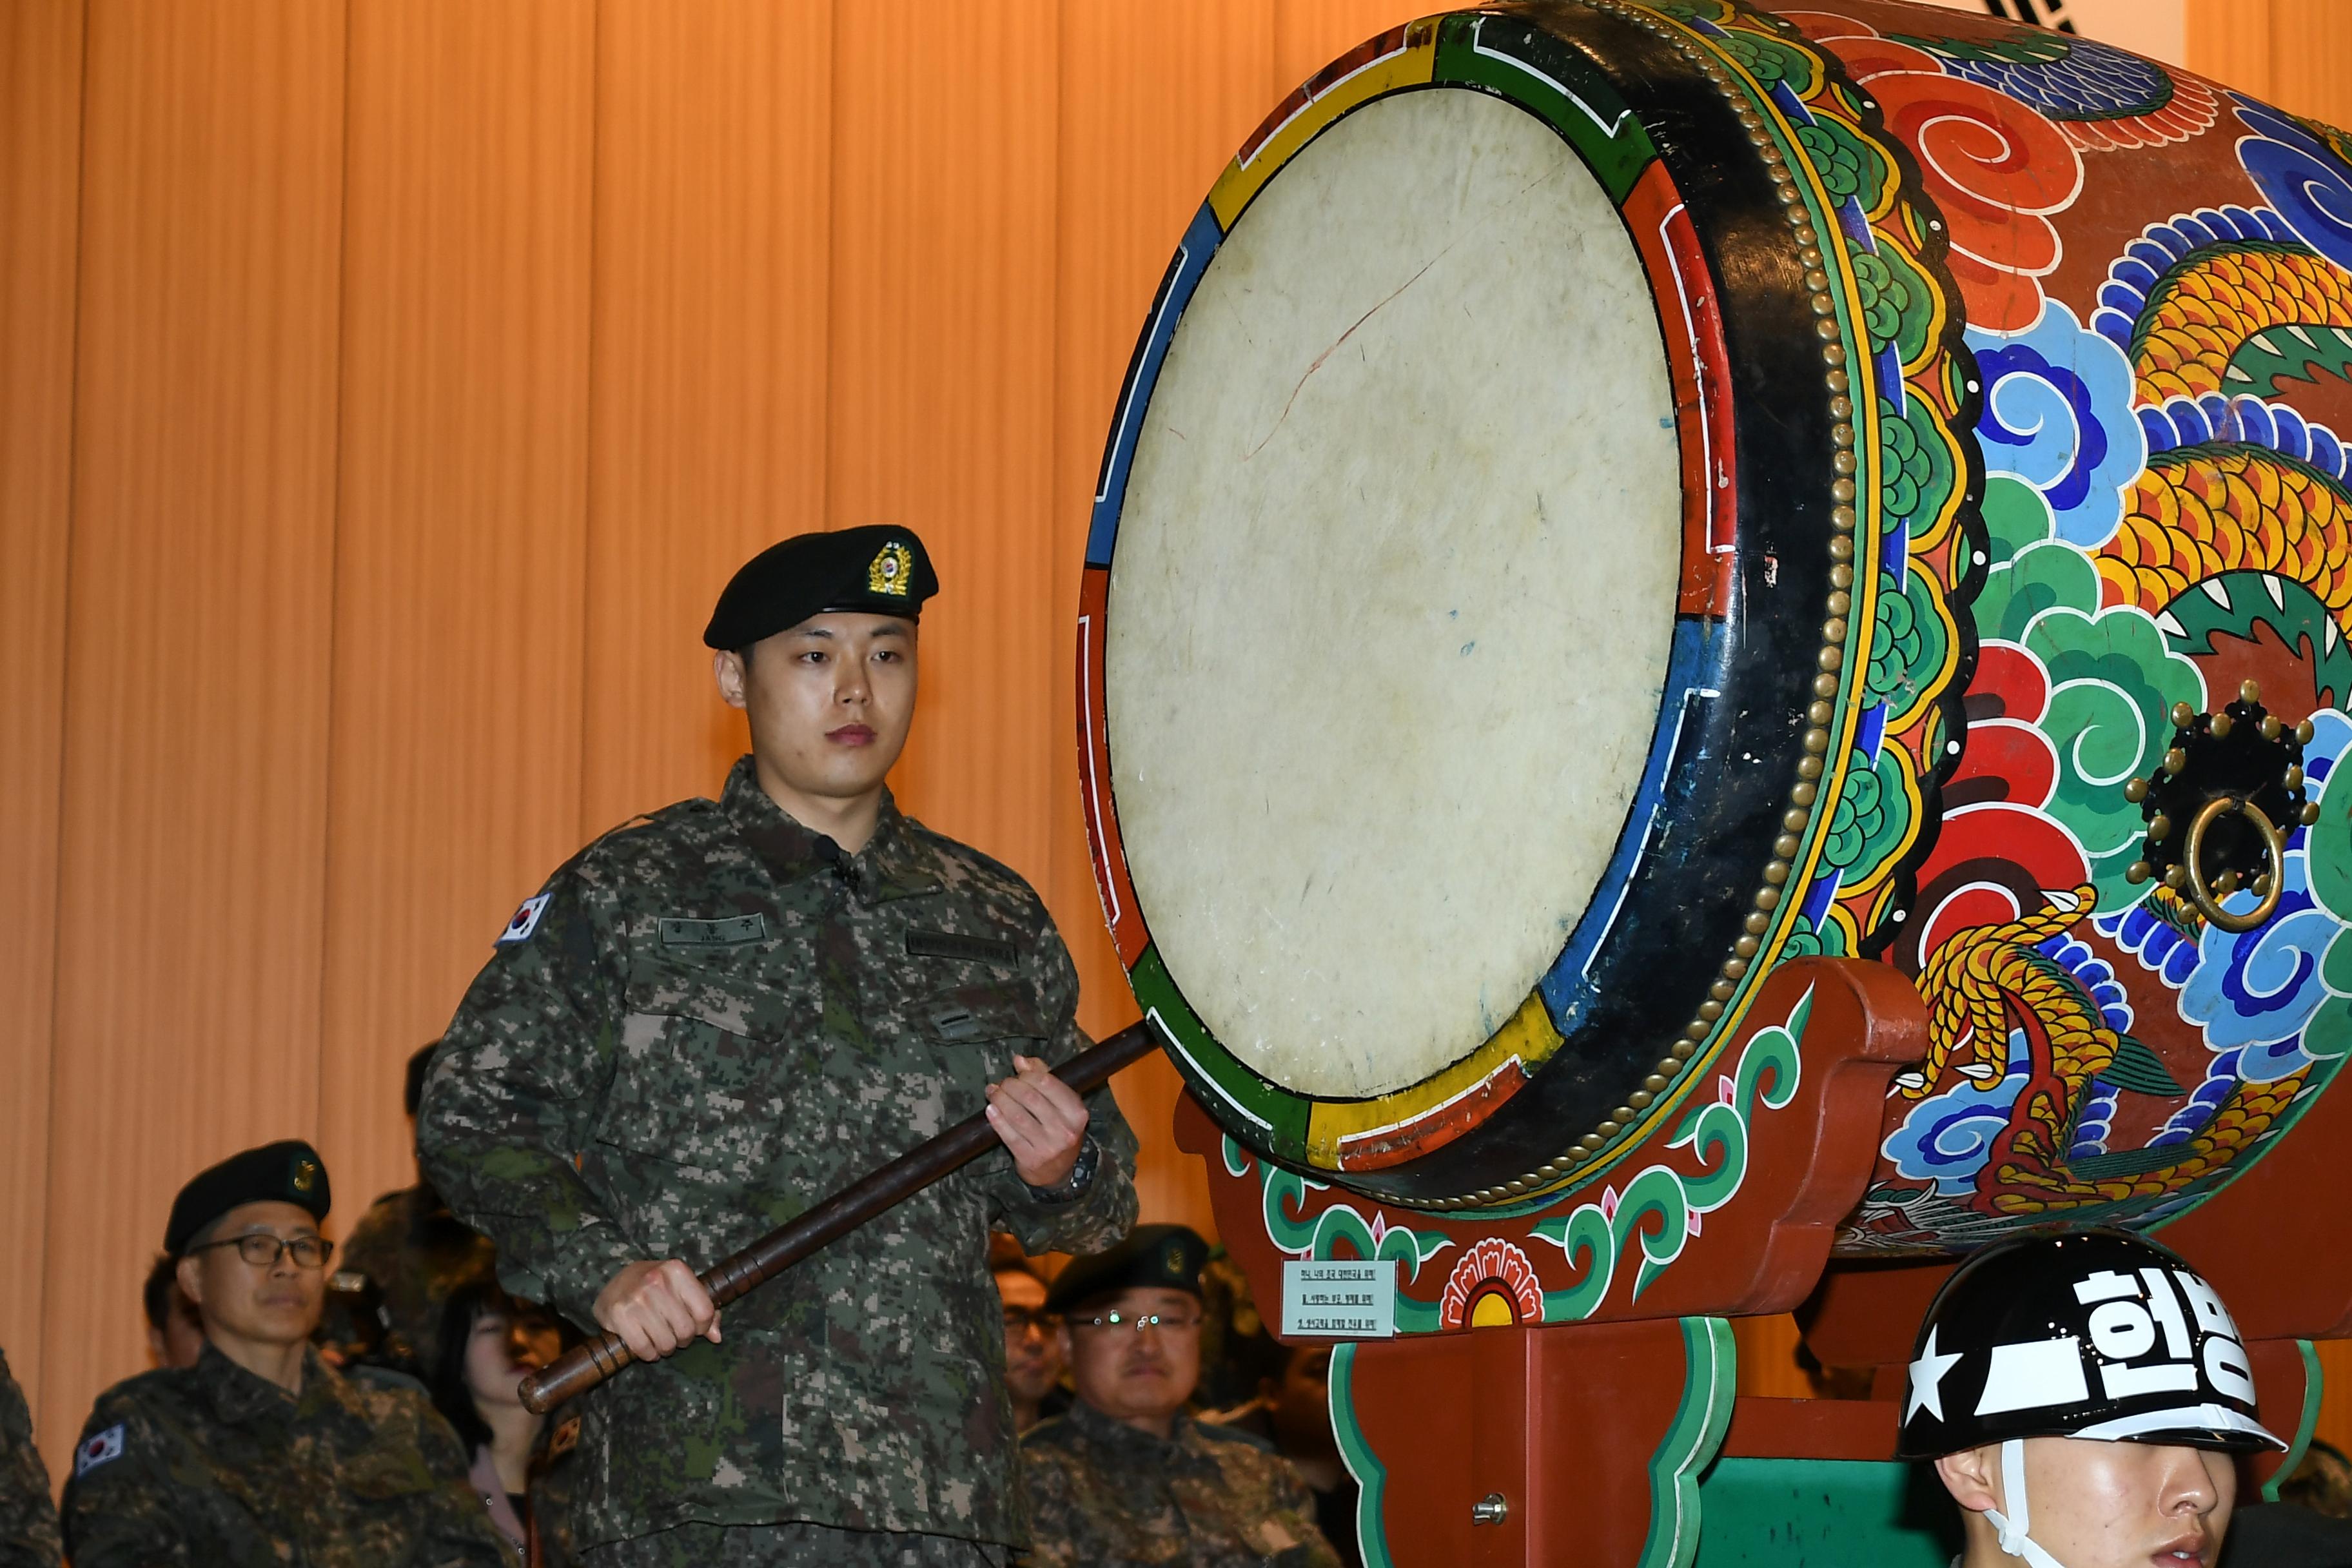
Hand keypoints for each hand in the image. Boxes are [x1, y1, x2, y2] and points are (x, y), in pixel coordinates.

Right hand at [594, 1259, 720, 1361]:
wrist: (613, 1285)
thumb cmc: (654, 1287)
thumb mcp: (680, 1287)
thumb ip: (702, 1308)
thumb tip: (717, 1337)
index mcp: (677, 1270)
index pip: (705, 1311)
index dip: (703, 1326)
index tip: (694, 1326)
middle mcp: (657, 1281)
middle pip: (686, 1330)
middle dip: (683, 1339)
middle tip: (674, 1334)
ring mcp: (637, 1299)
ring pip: (667, 1343)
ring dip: (666, 1348)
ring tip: (660, 1339)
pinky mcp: (619, 1316)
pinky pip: (644, 1349)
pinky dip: (649, 1354)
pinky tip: (647, 1344)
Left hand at [986, 1054, 1089, 1187]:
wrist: (1058, 1172)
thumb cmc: (1058, 1129)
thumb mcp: (1060, 1104)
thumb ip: (1043, 1077)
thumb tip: (1020, 1060)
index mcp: (1077, 1113)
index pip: (1048, 1083)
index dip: (1027, 1074)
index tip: (1018, 1073)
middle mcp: (1065, 1130)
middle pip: (1030, 1098)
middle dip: (1011, 1086)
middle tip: (1002, 1084)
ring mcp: (1048, 1147)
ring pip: (1017, 1116)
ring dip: (1000, 1100)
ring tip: (992, 1092)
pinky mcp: (1030, 1159)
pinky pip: (1009, 1136)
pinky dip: (997, 1120)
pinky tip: (990, 1110)